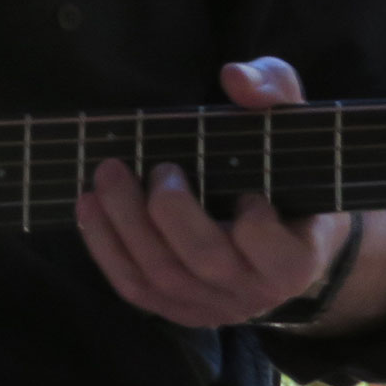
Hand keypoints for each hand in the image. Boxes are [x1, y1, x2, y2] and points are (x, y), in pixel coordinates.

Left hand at [74, 57, 348, 328]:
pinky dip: (106, 248)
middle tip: (158, 169)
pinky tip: (89, 208)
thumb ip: (274, 94)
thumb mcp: (294, 127)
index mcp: (297, 258)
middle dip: (172, 214)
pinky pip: (134, 289)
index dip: (256, 227)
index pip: (276, 255)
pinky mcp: (176, 307)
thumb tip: (234, 78)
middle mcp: (255, 292)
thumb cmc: (285, 170)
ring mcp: (213, 306)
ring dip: (125, 226)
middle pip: (206, 261)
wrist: (282, 232)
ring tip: (106, 176)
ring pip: (162, 276)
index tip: (246, 190)